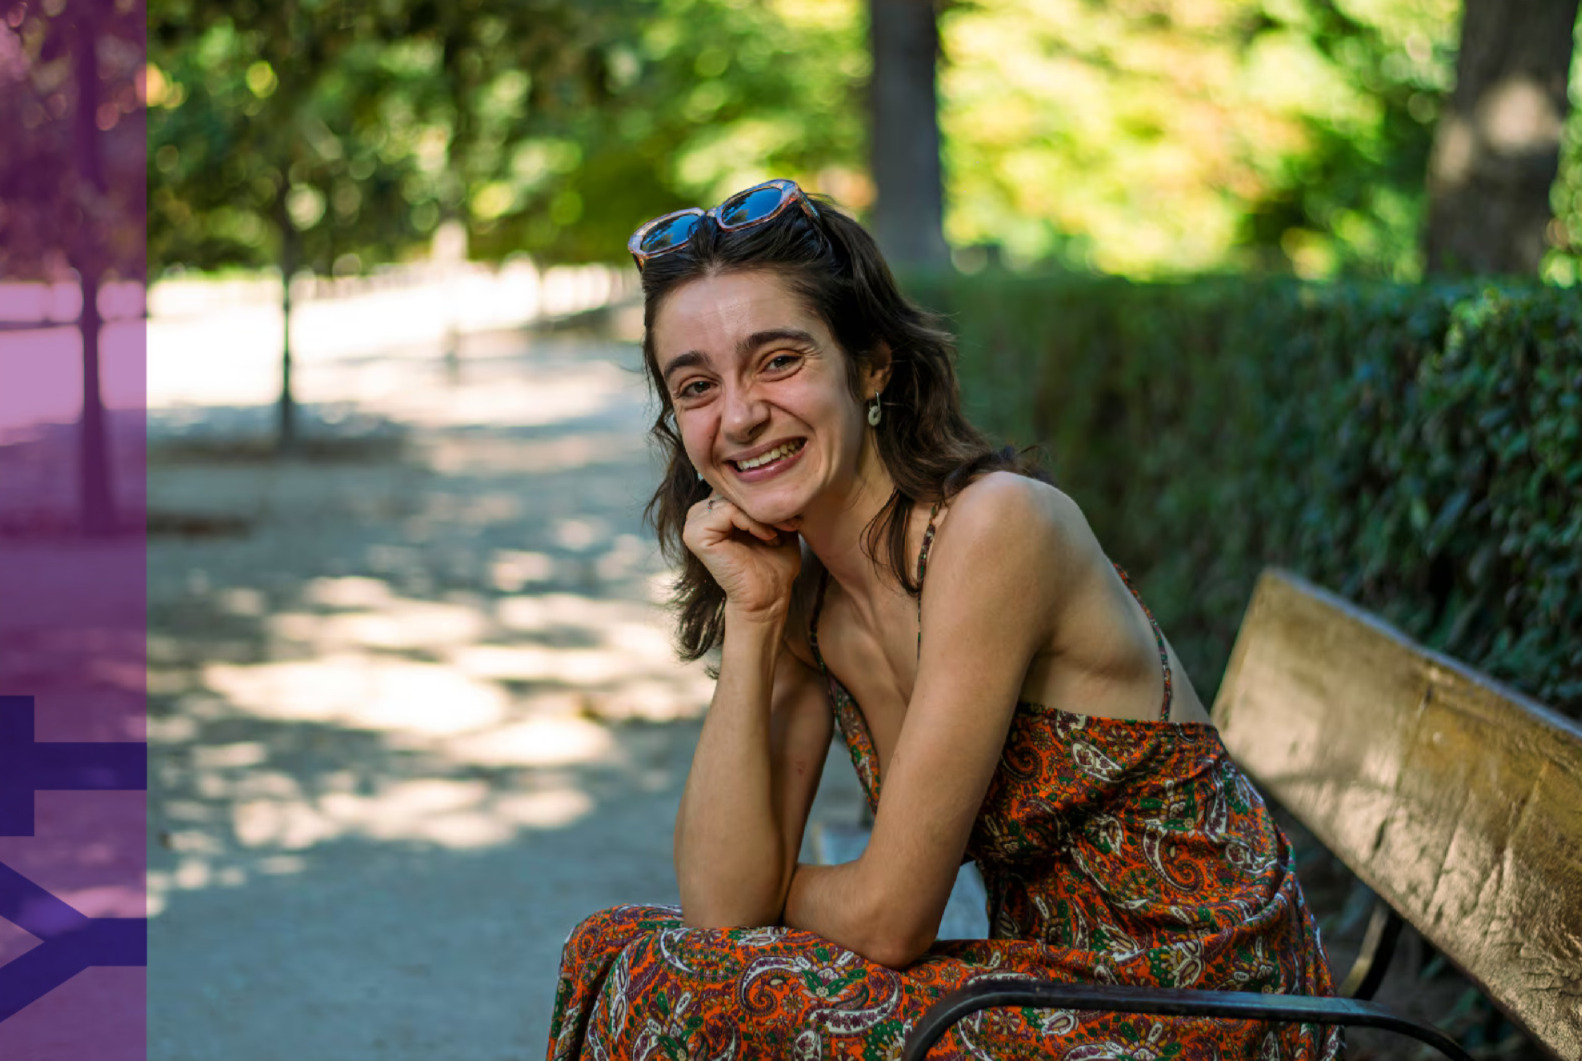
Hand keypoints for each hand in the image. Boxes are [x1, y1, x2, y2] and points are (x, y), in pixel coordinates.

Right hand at [682, 493, 801, 621]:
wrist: (768, 597)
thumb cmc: (773, 563)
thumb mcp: (775, 522)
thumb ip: (767, 499)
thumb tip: (776, 472)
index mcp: (714, 509)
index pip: (739, 484)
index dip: (765, 498)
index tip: (792, 519)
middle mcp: (699, 513)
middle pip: (735, 489)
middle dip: (766, 505)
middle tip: (790, 524)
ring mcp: (693, 523)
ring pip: (733, 499)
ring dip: (762, 515)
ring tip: (777, 534)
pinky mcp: (694, 535)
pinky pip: (727, 511)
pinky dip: (752, 523)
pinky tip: (767, 538)